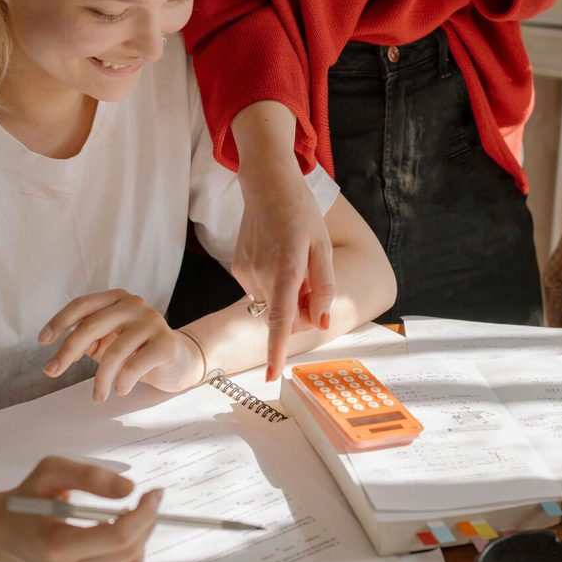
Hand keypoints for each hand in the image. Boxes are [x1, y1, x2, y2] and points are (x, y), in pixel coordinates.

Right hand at [0, 457, 160, 561]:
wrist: (4, 534)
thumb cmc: (28, 500)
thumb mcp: (52, 471)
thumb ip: (91, 476)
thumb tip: (129, 489)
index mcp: (58, 547)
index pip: (119, 536)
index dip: (145, 512)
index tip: (154, 492)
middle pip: (129, 552)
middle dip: (147, 521)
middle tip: (147, 500)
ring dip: (142, 540)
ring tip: (131, 519)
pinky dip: (132, 559)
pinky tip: (121, 540)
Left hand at [38, 291, 204, 400]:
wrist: (179, 360)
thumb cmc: (138, 350)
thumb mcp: (109, 342)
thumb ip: (88, 340)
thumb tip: (63, 352)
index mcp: (117, 299)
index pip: (82, 305)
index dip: (59, 322)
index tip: (42, 341)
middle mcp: (134, 304)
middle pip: (91, 326)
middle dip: (67, 352)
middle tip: (52, 372)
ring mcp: (152, 321)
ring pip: (114, 351)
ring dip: (100, 379)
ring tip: (98, 396)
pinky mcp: (166, 343)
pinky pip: (135, 365)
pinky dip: (122, 381)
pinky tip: (120, 389)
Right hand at [233, 162, 334, 381]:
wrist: (267, 185)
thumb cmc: (300, 213)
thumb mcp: (322, 248)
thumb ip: (323, 287)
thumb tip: (321, 321)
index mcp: (286, 270)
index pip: (280, 320)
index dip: (276, 350)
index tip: (273, 375)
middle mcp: (261, 275)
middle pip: (283, 317)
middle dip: (301, 312)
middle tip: (313, 283)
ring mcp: (245, 272)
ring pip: (272, 304)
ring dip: (287, 297)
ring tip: (295, 263)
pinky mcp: (238, 268)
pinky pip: (261, 290)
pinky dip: (274, 285)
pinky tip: (279, 257)